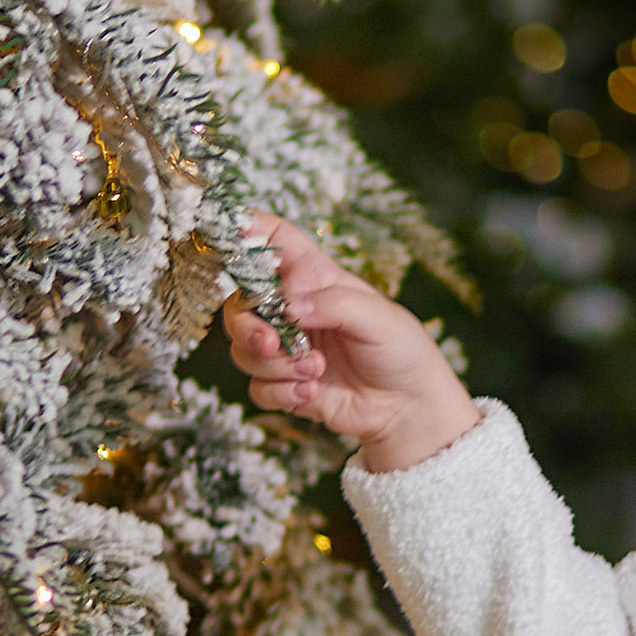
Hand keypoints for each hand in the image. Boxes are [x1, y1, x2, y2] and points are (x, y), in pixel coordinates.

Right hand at [222, 214, 481, 471]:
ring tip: (316, 370)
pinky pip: (257, 387)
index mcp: (313, 277)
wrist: (408, 407)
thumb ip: (333, 304)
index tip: (227, 235)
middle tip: (271, 343)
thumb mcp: (378, 316)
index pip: (271, 238)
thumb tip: (288, 307)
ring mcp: (285, 348)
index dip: (245, 228)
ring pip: (243, 349)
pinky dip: (281, 391)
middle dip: (246, 326)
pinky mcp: (284, 384)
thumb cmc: (401, 350)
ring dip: (275, 365)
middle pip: (239, 304)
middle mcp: (292, 309)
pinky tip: (313, 392)